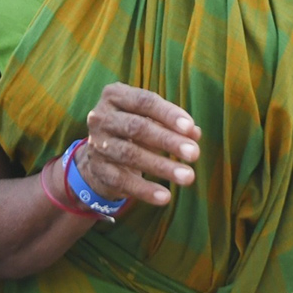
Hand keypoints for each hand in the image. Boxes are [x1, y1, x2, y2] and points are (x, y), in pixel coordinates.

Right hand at [76, 83, 201, 205]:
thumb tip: (195, 133)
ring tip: (188, 177)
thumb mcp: (154, 120)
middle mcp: (101, 117)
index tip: (190, 128)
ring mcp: (97, 144)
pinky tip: (166, 196)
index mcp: (115, 96)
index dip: (168, 114)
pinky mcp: (98, 169)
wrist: (102, 154)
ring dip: (162, 167)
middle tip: (194, 154)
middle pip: (137, 127)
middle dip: (168, 141)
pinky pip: (122, 180)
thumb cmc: (135, 129)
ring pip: (130, 155)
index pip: (144, 101)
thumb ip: (175, 124)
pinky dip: (145, 190)